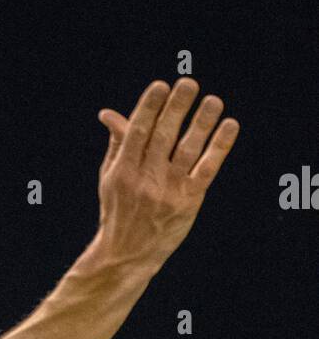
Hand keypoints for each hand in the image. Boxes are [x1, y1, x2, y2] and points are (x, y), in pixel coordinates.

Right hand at [94, 77, 239, 270]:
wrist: (128, 255)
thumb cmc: (118, 211)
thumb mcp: (110, 178)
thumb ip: (117, 144)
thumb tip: (109, 113)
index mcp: (123, 170)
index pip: (137, 132)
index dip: (149, 107)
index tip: (161, 86)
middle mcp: (145, 179)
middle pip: (163, 136)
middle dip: (177, 108)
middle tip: (189, 83)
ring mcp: (168, 191)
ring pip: (188, 150)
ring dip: (202, 123)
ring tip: (213, 101)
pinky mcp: (189, 202)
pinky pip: (207, 169)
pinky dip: (219, 146)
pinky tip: (229, 126)